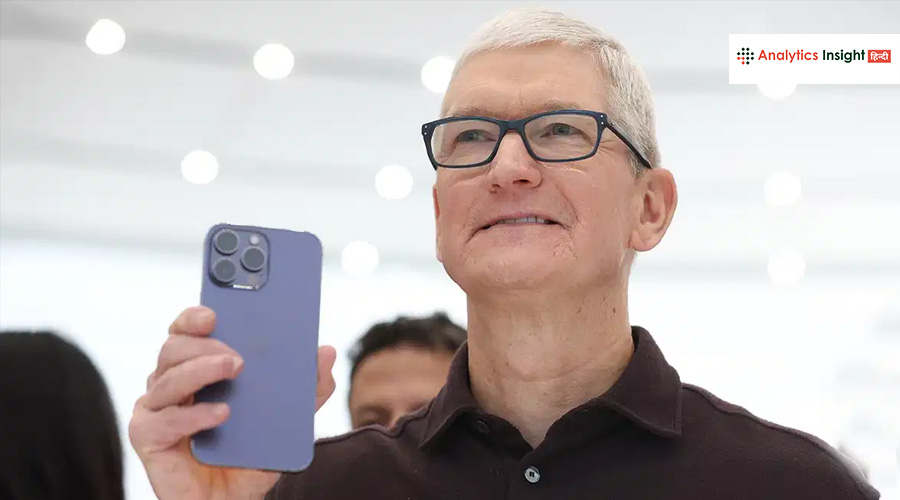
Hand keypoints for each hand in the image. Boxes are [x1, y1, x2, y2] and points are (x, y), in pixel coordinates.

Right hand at [129, 306, 336, 499]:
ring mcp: (158, 410)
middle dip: (204, 343)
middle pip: (173, 348)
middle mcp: (171, 384)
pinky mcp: (149, 438)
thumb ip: (306, 390)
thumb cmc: (248, 456)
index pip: (187, 331)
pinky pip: (165, 420)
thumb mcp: (287, 422)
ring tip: (233, 368)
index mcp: (197, 368)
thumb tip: (326, 352)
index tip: (215, 311)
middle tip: (238, 353)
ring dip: (201, 369)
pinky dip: (194, 414)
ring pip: (167, 377)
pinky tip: (221, 414)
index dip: (195, 316)